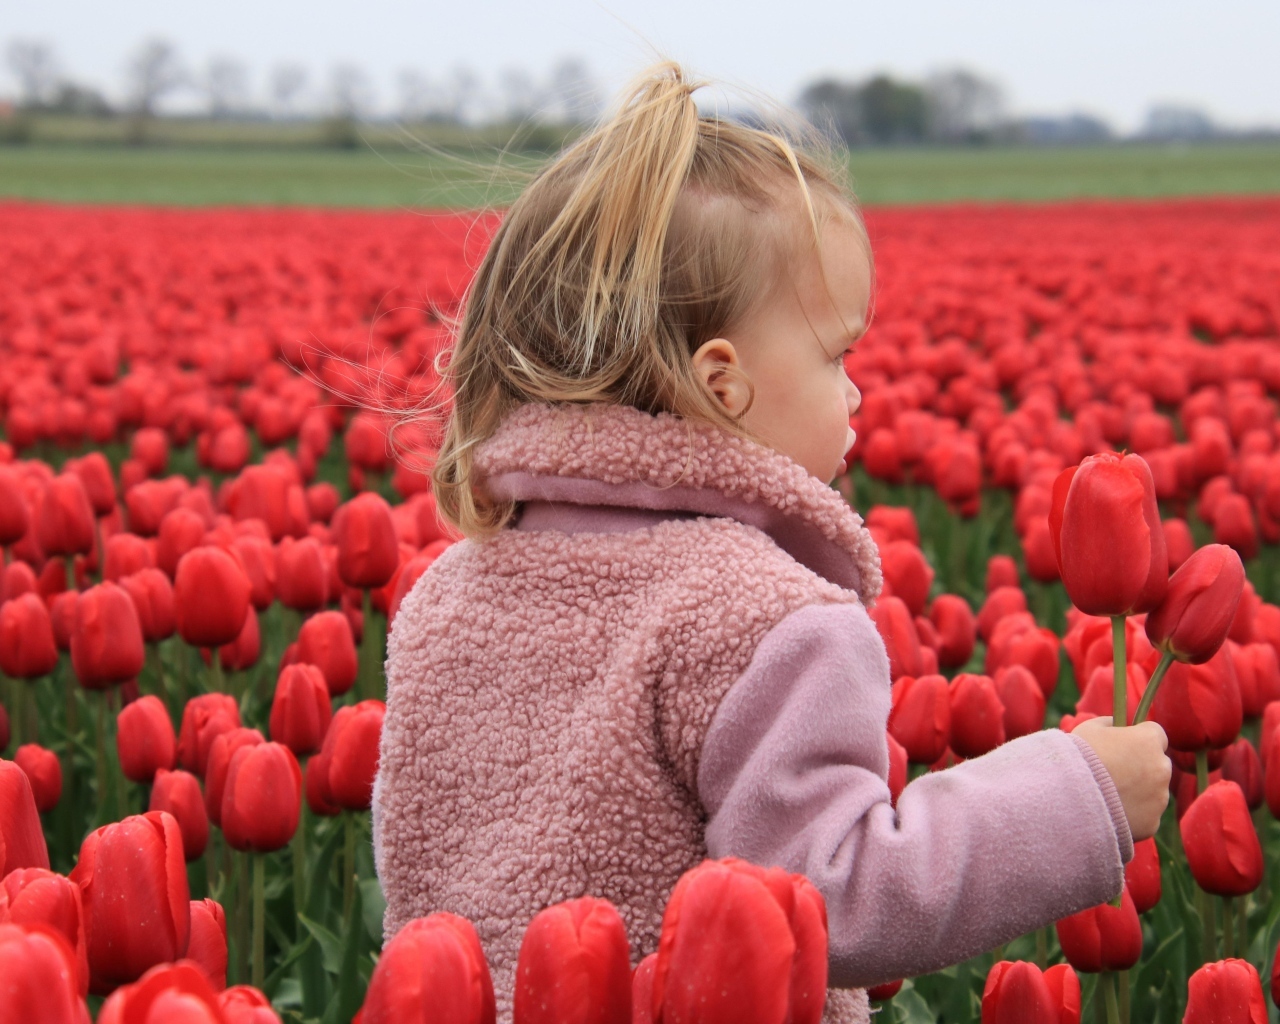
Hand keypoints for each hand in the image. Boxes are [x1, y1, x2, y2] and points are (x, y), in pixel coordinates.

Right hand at [1072, 716, 1170, 841]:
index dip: (1140, 738)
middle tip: (1115, 771)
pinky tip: (1110, 811)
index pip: (1156, 734)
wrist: (1067, 799)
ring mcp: (1160, 798)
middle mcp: (1162, 768)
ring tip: (1108, 794)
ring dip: (1139, 791)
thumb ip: (1108, 724)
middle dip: (1142, 766)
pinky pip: (1146, 815)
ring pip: (1154, 791)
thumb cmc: (1077, 758)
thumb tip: (1115, 724)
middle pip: (1158, 764)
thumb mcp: (1089, 729)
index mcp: (1148, 741)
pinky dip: (1133, 814)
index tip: (1125, 744)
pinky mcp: (1153, 823)